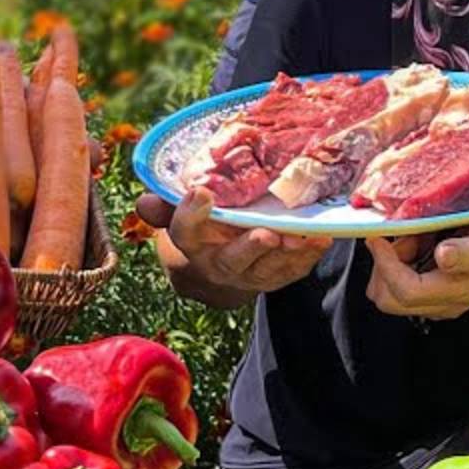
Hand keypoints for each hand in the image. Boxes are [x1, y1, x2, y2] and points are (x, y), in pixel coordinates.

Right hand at [138, 187, 331, 295]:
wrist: (215, 268)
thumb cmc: (200, 226)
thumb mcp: (179, 212)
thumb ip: (165, 205)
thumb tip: (145, 201)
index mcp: (191, 244)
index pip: (184, 232)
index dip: (191, 215)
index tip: (201, 192)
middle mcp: (218, 264)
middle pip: (231, 261)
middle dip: (248, 248)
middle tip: (265, 234)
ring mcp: (249, 275)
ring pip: (267, 269)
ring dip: (287, 254)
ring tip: (305, 235)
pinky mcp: (275, 277)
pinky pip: (292, 271)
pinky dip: (309, 257)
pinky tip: (323, 239)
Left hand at [365, 216, 468, 320]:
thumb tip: (443, 257)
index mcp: (458, 291)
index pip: (406, 291)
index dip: (386, 265)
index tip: (379, 238)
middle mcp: (443, 304)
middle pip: (388, 299)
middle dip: (384, 265)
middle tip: (406, 237)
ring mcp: (433, 304)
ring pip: (386, 293)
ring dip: (390, 263)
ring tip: (416, 238)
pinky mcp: (426, 298)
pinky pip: (394, 287)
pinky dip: (396, 264)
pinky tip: (419, 246)